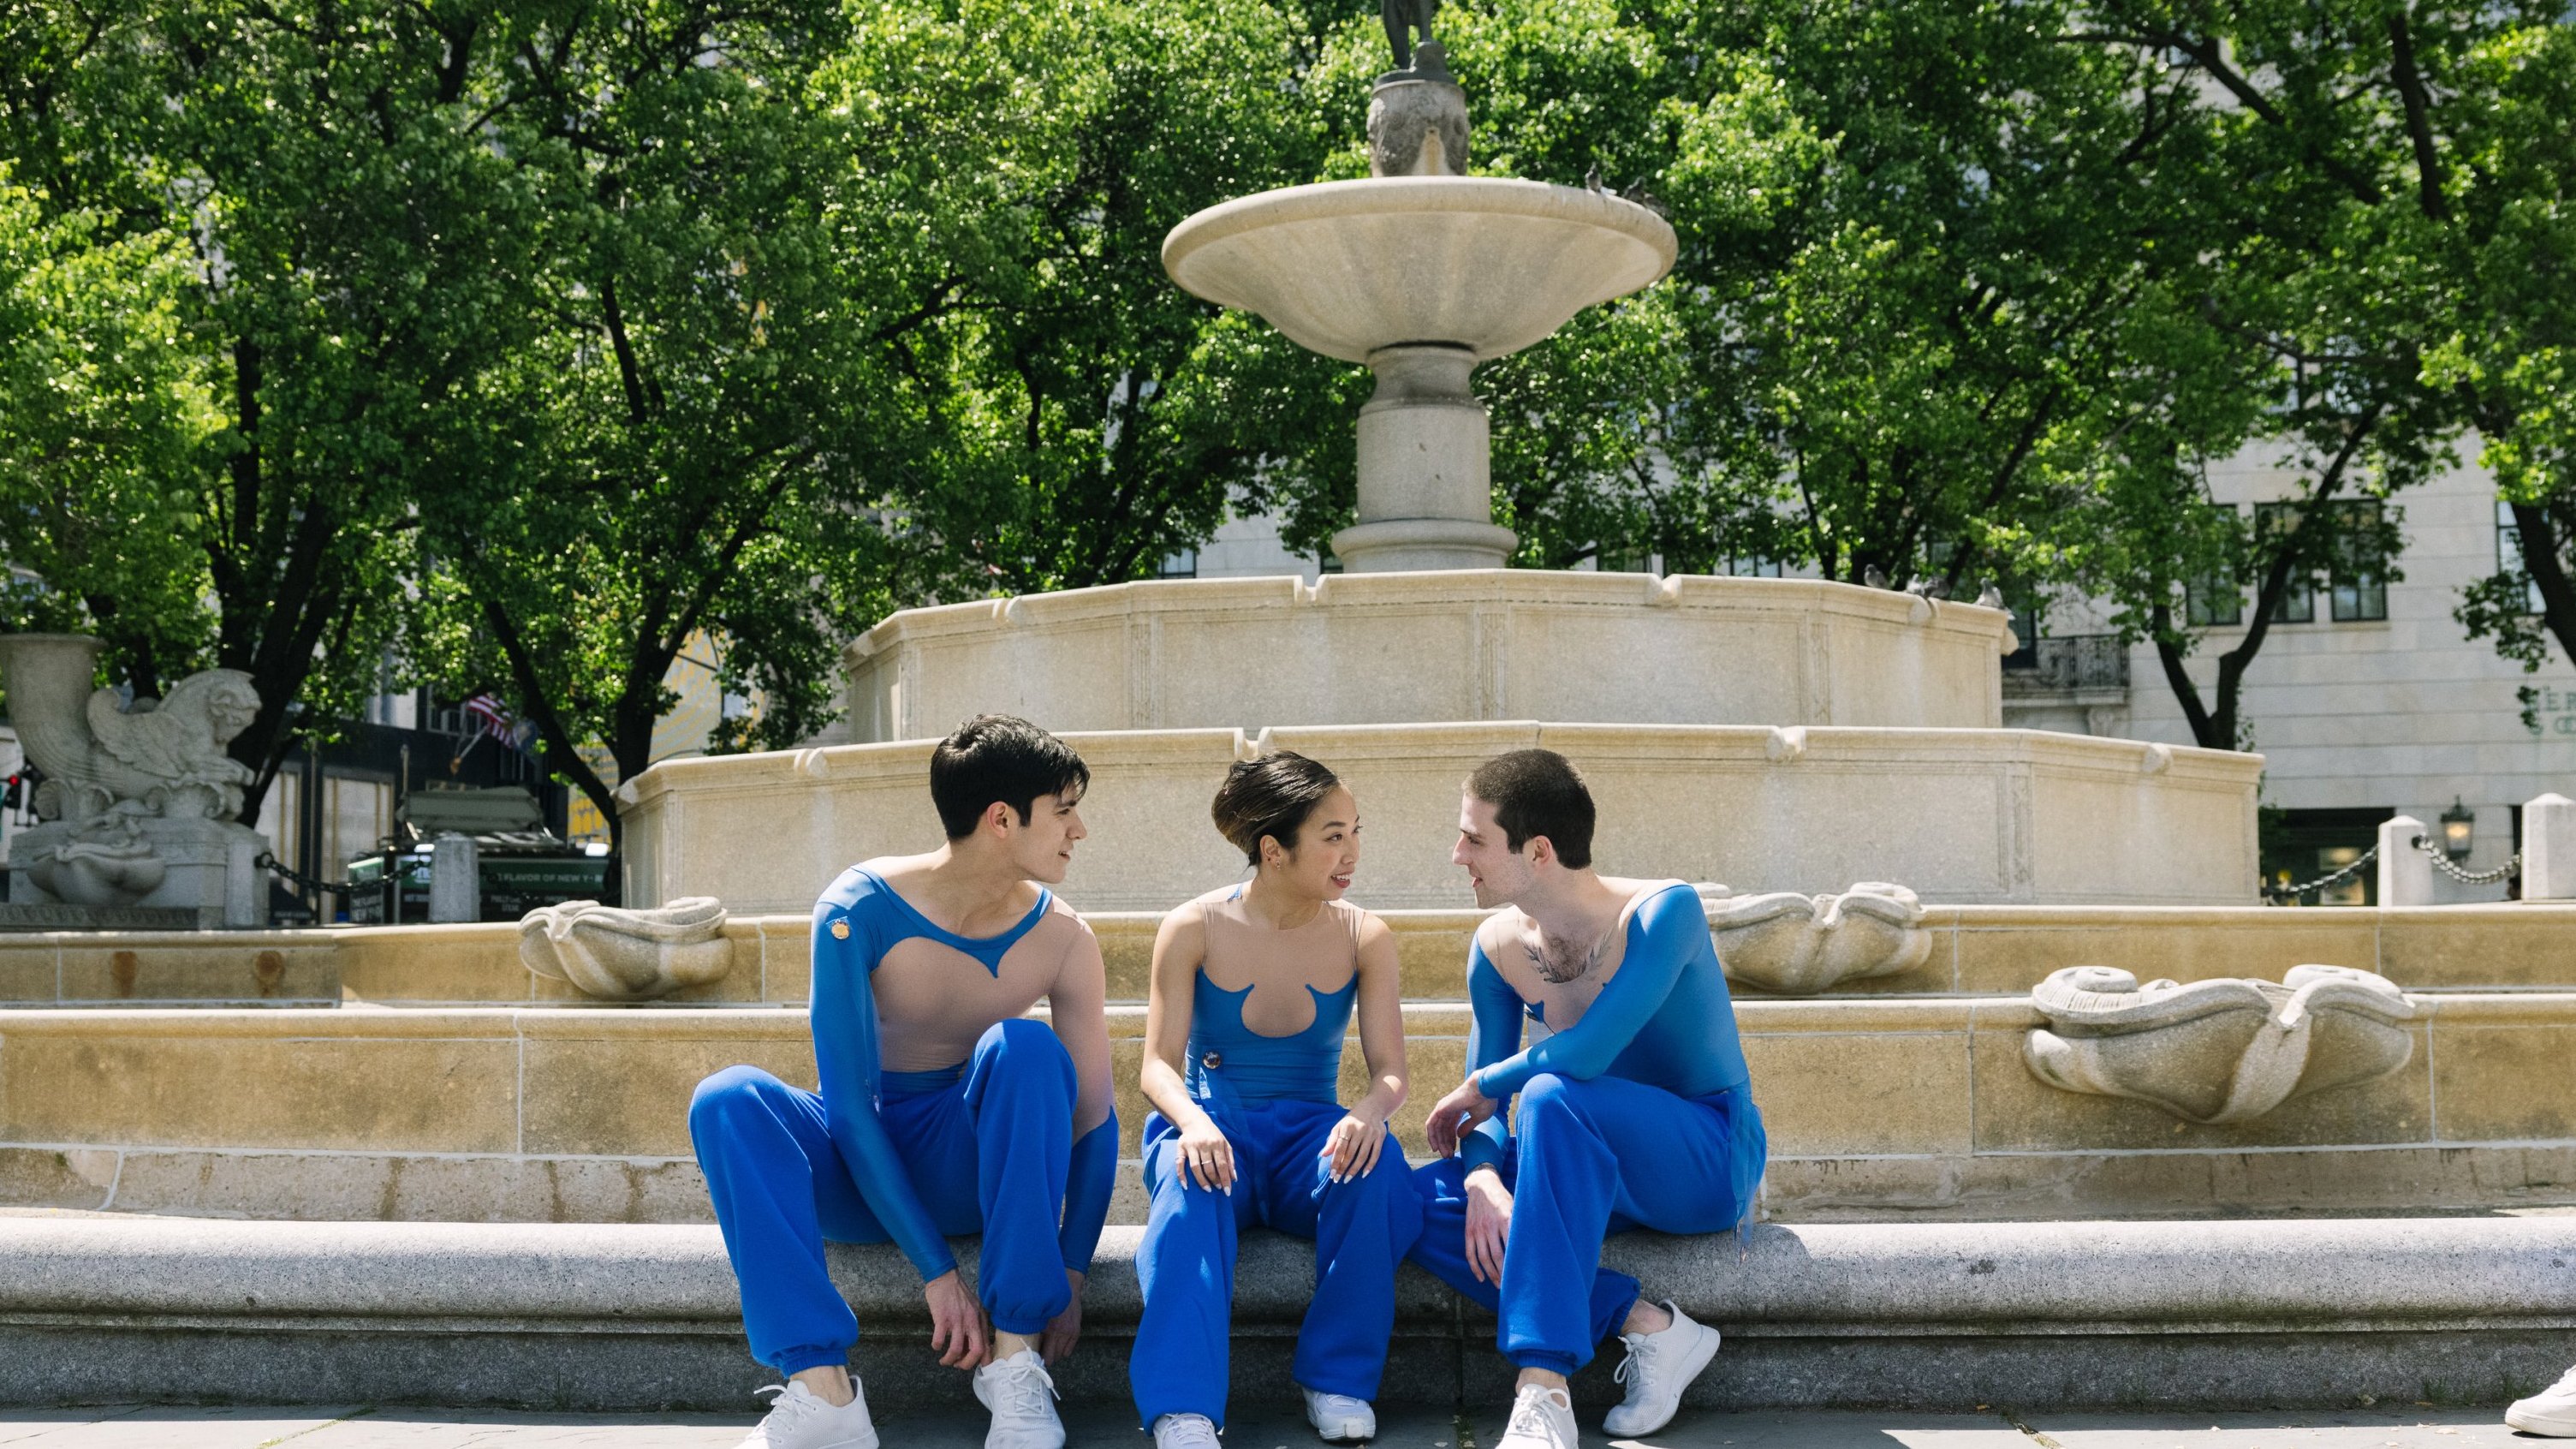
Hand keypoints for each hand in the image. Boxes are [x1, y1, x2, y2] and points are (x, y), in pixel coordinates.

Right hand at [924, 1268, 989, 1368]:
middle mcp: (971, 1321)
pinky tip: (936, 1345)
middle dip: (966, 1364)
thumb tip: (973, 1345)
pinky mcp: (942, 1318)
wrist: (945, 1277)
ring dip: (949, 1359)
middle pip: (975, 1351)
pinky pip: (940, 1340)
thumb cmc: (958, 1293)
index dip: (981, 1360)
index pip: (986, 1345)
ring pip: (956, 1349)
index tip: (975, 1366)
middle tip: (957, 1365)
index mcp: (980, 1319)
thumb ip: (975, 1325)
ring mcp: (957, 1320)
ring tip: (944, 1360)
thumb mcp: (974, 1308)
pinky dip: (937, 1346)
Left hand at [1038, 1270, 1083, 1362]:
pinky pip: (1068, 1351)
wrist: (1068, 1287)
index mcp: (1049, 1329)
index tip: (1031, 1356)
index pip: (1044, 1355)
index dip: (1037, 1358)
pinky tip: (1057, 1343)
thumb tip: (1023, 1344)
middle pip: (1052, 1358)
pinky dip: (1063, 1349)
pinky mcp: (1076, 1331)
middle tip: (1039, 1352)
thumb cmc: (1047, 1299)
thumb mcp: (1037, 1312)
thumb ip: (1032, 1328)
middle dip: (1045, 1357)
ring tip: (1048, 1346)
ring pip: (1061, 1355)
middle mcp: (1061, 1332)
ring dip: (1054, 1353)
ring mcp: (1069, 1332)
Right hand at [1175, 1117, 1235, 1193]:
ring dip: (1201, 1181)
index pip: (1222, 1165)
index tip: (1227, 1192)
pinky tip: (1186, 1186)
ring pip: (1195, 1167)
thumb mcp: (1225, 1144)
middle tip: (1217, 1188)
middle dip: (1214, 1180)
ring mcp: (1191, 1146)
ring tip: (1207, 1189)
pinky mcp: (1180, 1147)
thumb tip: (1234, 1178)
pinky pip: (1179, 1164)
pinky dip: (1181, 1176)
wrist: (1195, 1121)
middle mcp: (1204, 1144)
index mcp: (1217, 1143)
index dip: (1225, 1179)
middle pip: (1209, 1167)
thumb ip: (1230, 1160)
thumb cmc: (1213, 1135)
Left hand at [1319, 1110, 1388, 1182]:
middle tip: (1337, 1180)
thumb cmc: (1352, 1120)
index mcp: (1347, 1127)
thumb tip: (1323, 1155)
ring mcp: (1371, 1134)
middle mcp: (1360, 1130)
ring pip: (1362, 1156)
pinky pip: (1375, 1154)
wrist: (1373, 1107)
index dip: (1335, 1162)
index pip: (1340, 1148)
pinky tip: (1364, 1174)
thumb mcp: (1340, 1126)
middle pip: (1350, 1153)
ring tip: (1347, 1179)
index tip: (1332, 1174)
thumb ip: (1332, 1140)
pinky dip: (1370, 1165)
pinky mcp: (1380, 1137)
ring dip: (1354, 1169)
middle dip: (1343, 1168)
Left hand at [1425, 1074, 1496, 1156]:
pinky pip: (1431, 1125)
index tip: (1454, 1152)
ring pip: (1437, 1129)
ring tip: (1444, 1155)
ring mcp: (1443, 1108)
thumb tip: (1459, 1136)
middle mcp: (1448, 1109)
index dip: (1451, 1141)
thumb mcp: (1477, 1118)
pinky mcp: (1440, 1109)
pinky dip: (1432, 1136)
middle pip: (1443, 1130)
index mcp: (1458, 1110)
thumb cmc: (1485, 1101)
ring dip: (1439, 1143)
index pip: (1450, 1128)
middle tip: (1448, 1156)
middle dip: (1445, 1144)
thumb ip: (1467, 1127)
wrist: (1485, 1089)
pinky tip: (1435, 1146)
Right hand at [1462, 1166, 1512, 1284]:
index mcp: (1505, 1219)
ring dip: (1491, 1274)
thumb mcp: (1516, 1206)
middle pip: (1497, 1256)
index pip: (1512, 1246)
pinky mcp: (1469, 1232)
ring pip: (1484, 1258)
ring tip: (1499, 1285)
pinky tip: (1481, 1278)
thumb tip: (1534, 1240)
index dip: (1516, 1262)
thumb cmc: (1502, 1197)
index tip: (1523, 1274)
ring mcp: (1478, 1230)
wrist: (1481, 1185)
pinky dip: (1475, 1268)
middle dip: (1504, 1273)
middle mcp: (1490, 1226)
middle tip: (1512, 1285)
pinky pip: (1470, 1253)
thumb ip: (1521, 1223)